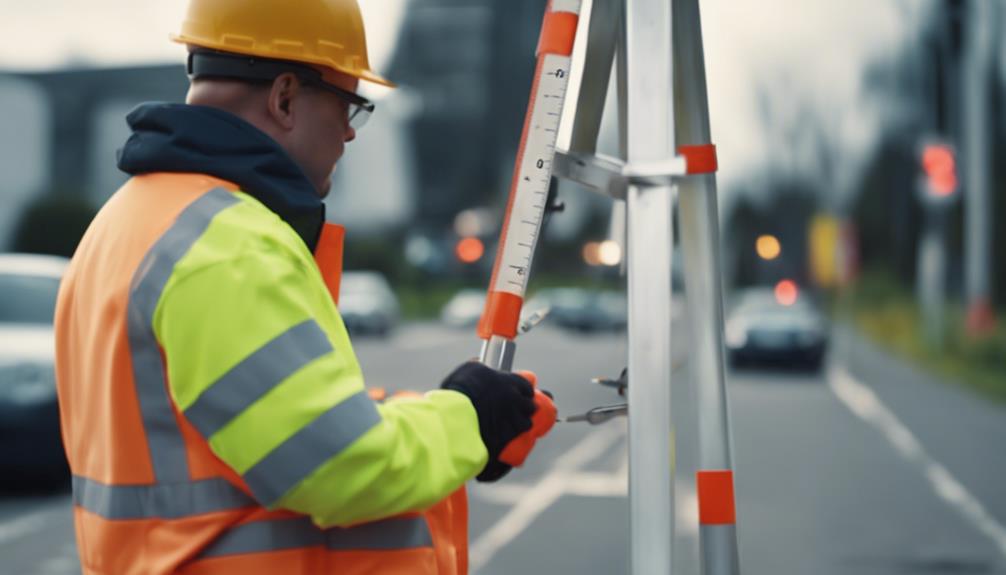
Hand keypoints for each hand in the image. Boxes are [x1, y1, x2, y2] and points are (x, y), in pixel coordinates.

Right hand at [440, 362, 535, 481]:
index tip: (521, 393)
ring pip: (526, 424)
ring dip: (521, 424)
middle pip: (530, 405)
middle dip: (526, 408)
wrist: (455, 415)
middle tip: (518, 410)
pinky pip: (515, 439)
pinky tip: (507, 439)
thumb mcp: (468, 370)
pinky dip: (511, 438)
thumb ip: (477, 367)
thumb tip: (478, 363)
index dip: (524, 391)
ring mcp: (512, 420)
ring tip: (513, 425)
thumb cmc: (460, 389)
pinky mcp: (506, 437)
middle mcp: (515, 400)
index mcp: (509, 382)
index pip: (526, 386)